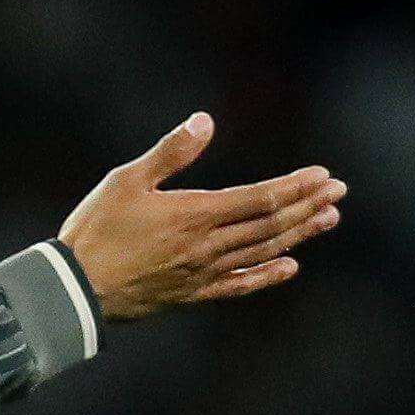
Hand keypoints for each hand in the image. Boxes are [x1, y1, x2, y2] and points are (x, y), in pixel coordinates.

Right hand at [57, 118, 341, 320]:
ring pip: (262, 252)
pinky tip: (289, 267)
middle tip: (339, 193)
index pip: (259, 198)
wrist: (76, 290)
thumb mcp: (126, 180)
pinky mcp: (193, 294)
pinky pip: (239, 286)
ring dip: (298, 235)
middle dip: (307, 206)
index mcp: (195, 214)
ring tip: (327, 220)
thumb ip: (170, 152)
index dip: (294, 186)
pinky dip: (267, 276)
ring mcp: (203, 273)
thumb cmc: (96, 230)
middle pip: (270, 225)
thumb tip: (205, 120)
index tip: (323, 176)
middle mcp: (208, 246)